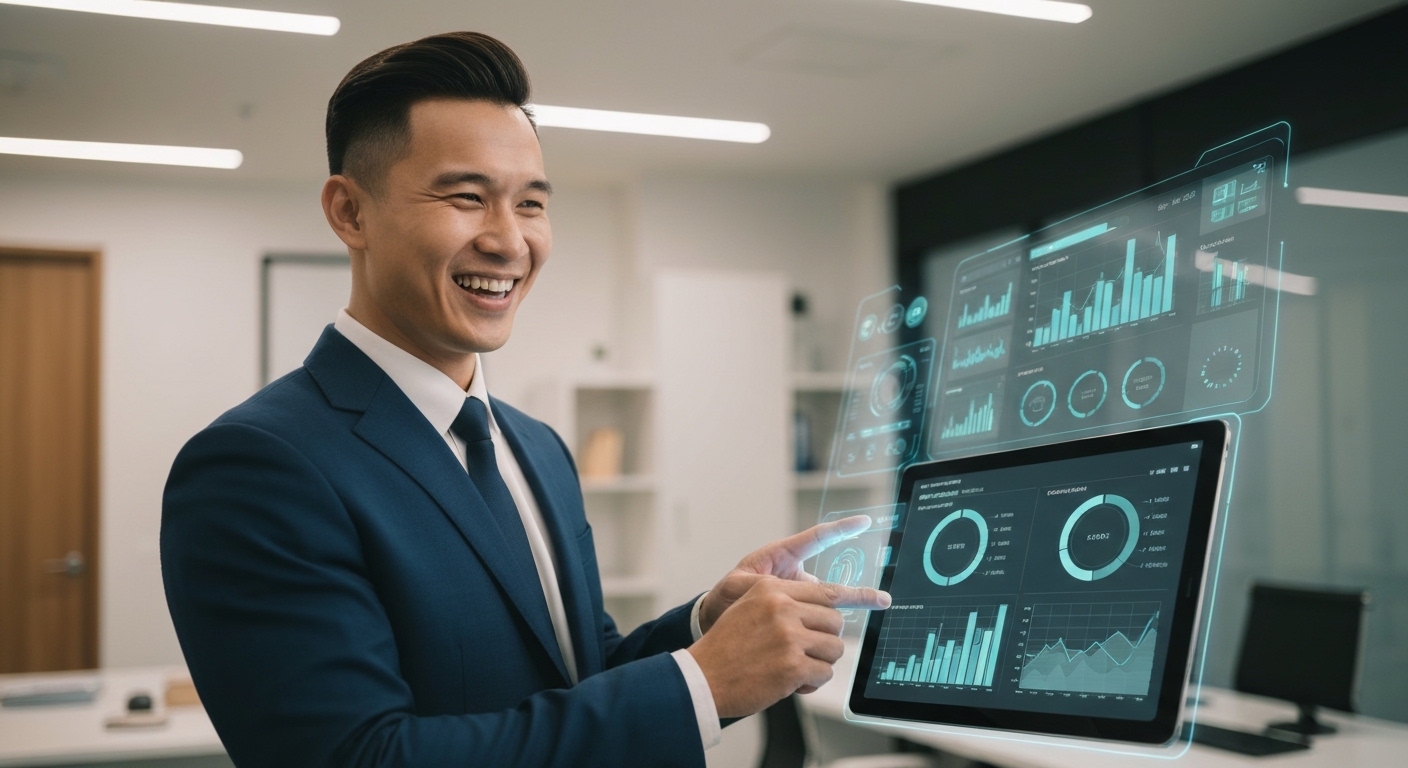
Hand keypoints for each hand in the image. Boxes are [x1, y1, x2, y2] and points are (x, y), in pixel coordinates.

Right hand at [686, 577, 887, 718]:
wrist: (703, 677)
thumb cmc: (727, 647)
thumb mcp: (749, 609)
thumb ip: (783, 603)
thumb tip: (824, 609)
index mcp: (772, 589)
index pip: (826, 592)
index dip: (857, 598)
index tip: (881, 600)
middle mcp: (782, 608)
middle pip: (835, 621)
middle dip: (826, 640)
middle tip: (806, 652)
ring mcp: (789, 636)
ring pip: (834, 648)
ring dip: (820, 663)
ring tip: (795, 668)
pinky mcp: (792, 665)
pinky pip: (824, 673)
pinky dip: (812, 682)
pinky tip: (790, 682)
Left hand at [697, 515, 883, 633]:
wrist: (719, 622)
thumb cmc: (726, 598)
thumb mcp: (738, 586)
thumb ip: (760, 586)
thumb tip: (782, 591)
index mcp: (782, 557)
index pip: (816, 539)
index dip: (840, 529)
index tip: (864, 520)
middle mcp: (797, 578)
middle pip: (830, 588)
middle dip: (853, 597)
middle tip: (882, 600)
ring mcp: (801, 600)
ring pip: (827, 613)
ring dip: (828, 628)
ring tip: (814, 641)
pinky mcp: (801, 622)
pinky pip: (818, 631)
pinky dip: (820, 644)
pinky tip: (813, 660)